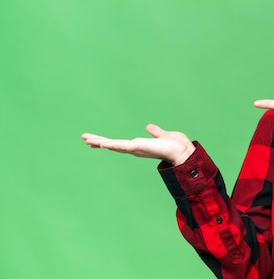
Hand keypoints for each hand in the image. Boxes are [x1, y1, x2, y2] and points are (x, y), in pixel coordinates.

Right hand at [81, 124, 195, 165]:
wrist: (183, 152)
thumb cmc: (177, 145)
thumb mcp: (163, 135)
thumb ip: (156, 132)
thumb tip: (149, 127)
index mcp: (140, 145)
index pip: (120, 143)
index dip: (108, 142)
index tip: (95, 140)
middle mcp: (136, 148)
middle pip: (113, 145)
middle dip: (98, 141)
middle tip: (84, 139)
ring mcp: (136, 148)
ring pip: (113, 145)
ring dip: (99, 141)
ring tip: (86, 139)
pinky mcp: (139, 147)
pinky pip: (122, 145)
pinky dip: (111, 144)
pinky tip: (101, 143)